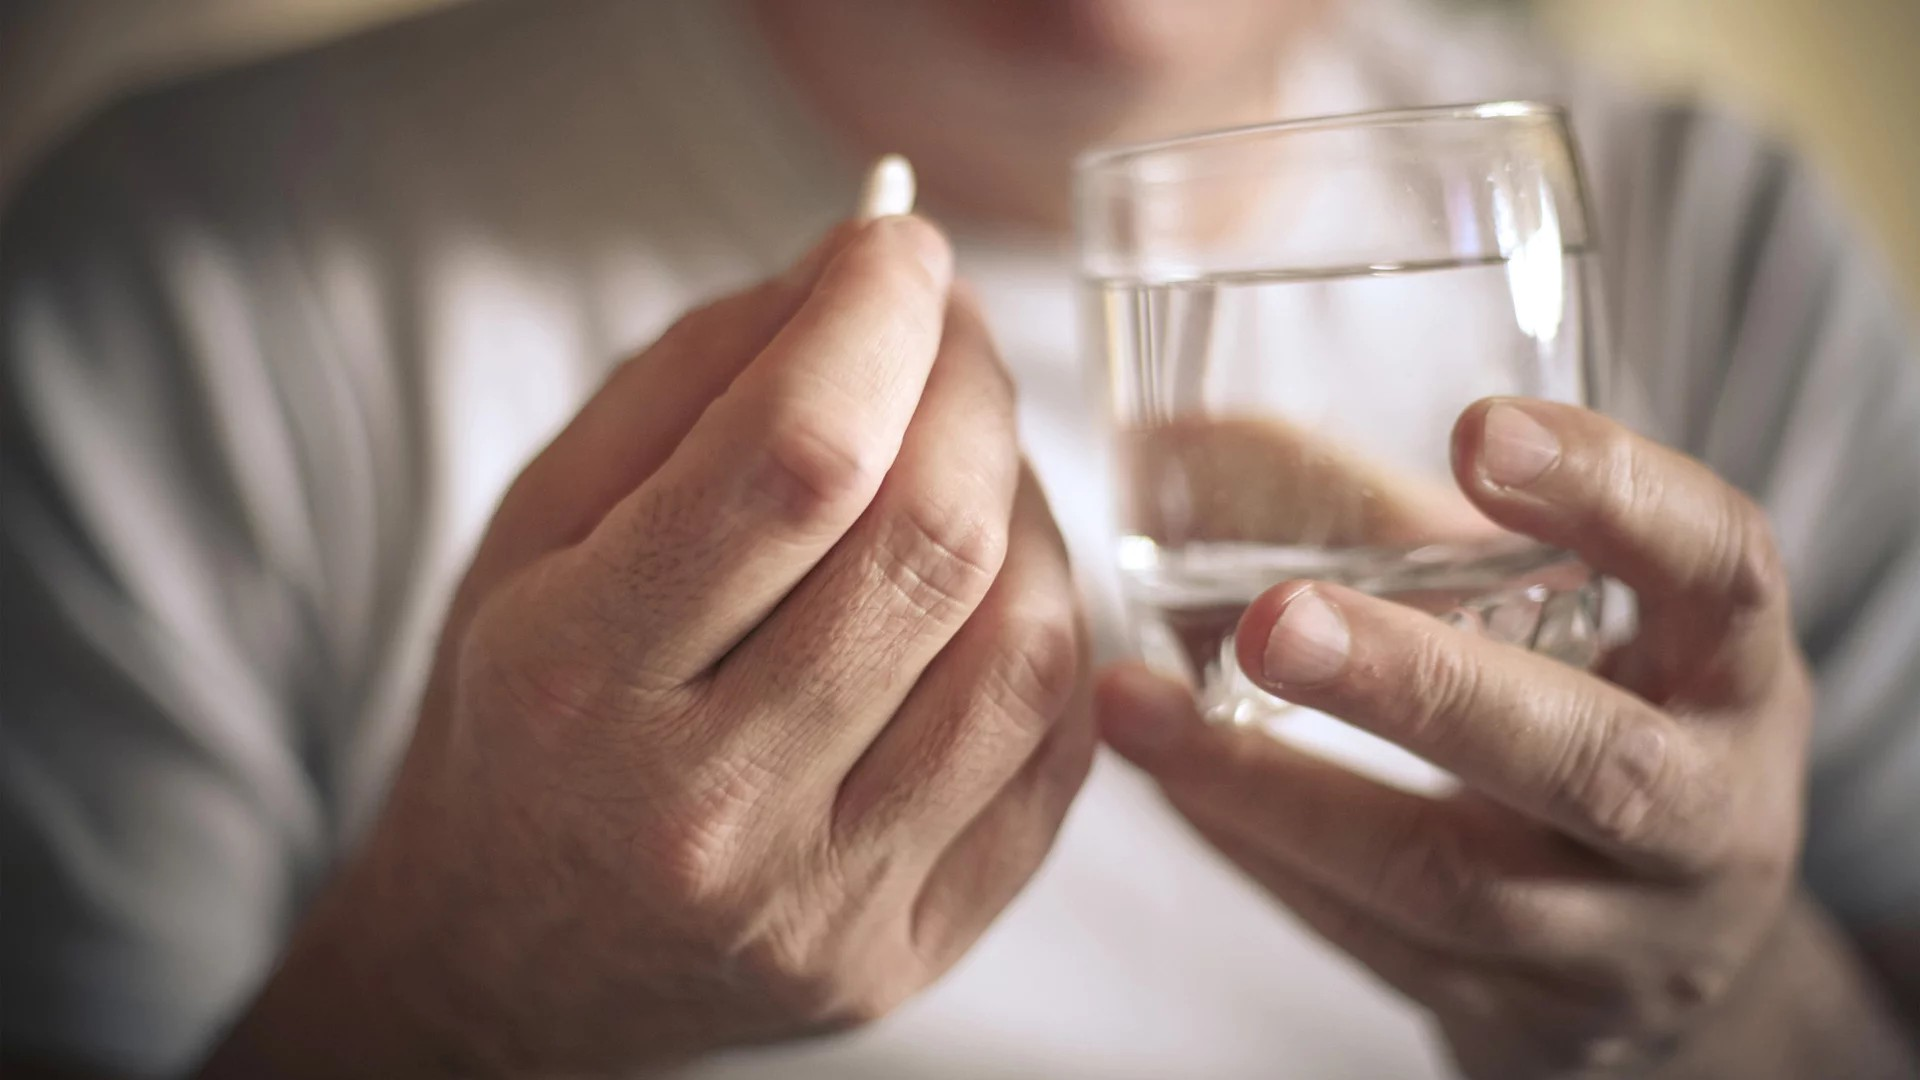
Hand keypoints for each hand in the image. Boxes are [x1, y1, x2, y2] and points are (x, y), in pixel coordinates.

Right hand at [207, 217, 1092, 1076]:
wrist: (511, 960)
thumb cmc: (523, 717)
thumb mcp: (539, 528)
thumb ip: (689, 380)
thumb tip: (858, 265)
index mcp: (579, 686)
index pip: (791, 464)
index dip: (878, 321)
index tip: (902, 245)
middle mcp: (709, 812)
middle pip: (930, 546)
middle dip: (970, 389)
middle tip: (946, 333)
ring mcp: (827, 903)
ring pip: (1025, 646)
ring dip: (1024, 506)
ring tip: (964, 465)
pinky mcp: (911, 951)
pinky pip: (1055, 750)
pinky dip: (1048, 628)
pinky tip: (987, 587)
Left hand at [1098, 399, 1813, 1076]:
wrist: (1671, 952)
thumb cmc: (1604, 720)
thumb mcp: (1574, 623)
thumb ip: (1424, 535)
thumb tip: (1186, 446)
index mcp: (1735, 674)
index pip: (1719, 571)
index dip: (1614, 498)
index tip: (1481, 432)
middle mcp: (1705, 815)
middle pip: (1586, 761)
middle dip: (1420, 686)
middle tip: (1277, 621)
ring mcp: (1615, 941)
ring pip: (1446, 881)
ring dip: (1274, 789)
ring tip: (1144, 706)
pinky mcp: (1516, 1015)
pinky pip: (1371, 937)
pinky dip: (1258, 845)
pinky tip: (1172, 774)